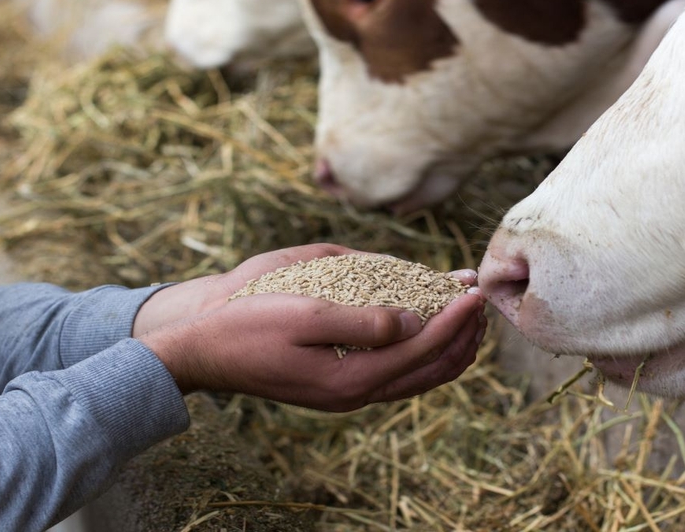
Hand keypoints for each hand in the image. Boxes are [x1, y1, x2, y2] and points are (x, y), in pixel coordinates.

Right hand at [134, 246, 486, 411]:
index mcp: (352, 377)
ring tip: (466, 314)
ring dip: (448, 346)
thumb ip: (364, 320)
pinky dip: (423, 352)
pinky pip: (396, 373)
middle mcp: (357, 392)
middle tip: (481, 300)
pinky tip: (427, 328)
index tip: (474, 290)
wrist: (204, 350)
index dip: (454, 319)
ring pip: (418, 376)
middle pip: (431, 370)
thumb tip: (416, 323)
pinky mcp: (339, 384)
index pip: (423, 348)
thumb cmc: (248, 324)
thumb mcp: (305, 313)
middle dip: (463, 336)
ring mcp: (348, 392)